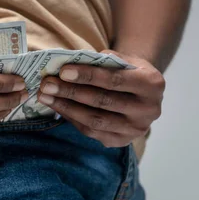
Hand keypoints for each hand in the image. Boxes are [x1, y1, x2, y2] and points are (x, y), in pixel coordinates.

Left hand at [37, 50, 163, 147]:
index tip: (63, 71)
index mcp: (152, 84)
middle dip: (71, 92)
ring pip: (95, 120)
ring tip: (46, 96)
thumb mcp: (124, 58)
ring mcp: (135, 129)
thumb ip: (103, 60)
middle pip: (103, 102)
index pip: (115, 80)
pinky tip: (58, 107)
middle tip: (48, 84)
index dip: (87, 76)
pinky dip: (72, 118)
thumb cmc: (128, 70)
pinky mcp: (121, 141)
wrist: (142, 92)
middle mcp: (148, 110)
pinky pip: (91, 131)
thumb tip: (69, 64)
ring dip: (66, 107)